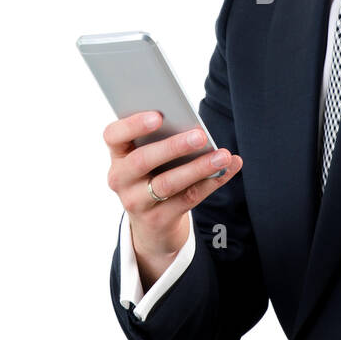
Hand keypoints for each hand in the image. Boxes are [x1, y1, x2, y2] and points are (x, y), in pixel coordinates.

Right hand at [104, 110, 242, 286]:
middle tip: (200, 135)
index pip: (113, 135)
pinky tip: (227, 170)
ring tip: (223, 156)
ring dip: (198, 168)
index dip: (133, 124)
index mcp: (118, 155)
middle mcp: (120, 178)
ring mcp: (136, 202)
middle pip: (142, 160)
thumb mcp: (150, 157)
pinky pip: (187, 199)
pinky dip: (210, 183)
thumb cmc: (154, 174)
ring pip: (167, 183)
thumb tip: (196, 128)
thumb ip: (163, 139)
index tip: (158, 116)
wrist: (151, 223)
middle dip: (173, 146)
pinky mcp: (158, 219)